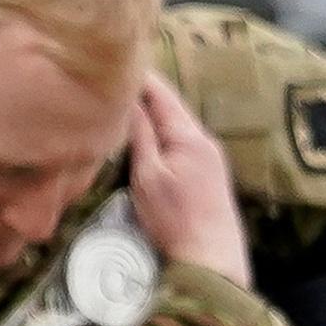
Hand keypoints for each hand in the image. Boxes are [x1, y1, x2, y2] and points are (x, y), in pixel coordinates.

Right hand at [124, 73, 251, 289]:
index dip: (138, 77)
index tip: (113, 64)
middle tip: (114, 83)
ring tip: (125, 106)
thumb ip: (140, 136)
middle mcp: (205, 139)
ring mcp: (211, 158)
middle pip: (171, 107)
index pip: (162, 93)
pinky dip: (163, 134)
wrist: (212, 261)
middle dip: (144, 94)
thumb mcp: (149, 176)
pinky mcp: (210, 175)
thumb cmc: (175, 220)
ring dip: (153, 115)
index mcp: (189, 135)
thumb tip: (128, 101)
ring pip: (177, 126)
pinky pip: (183, 143)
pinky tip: (148, 138)